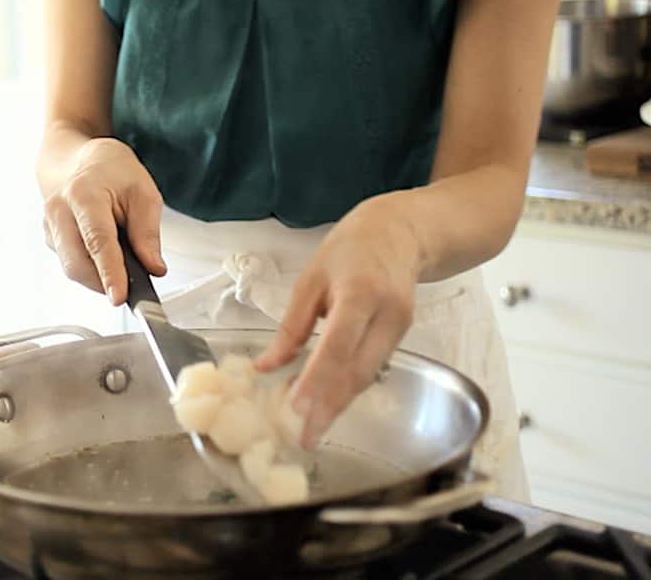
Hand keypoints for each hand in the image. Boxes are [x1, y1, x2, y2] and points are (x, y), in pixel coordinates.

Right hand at [42, 137, 166, 303]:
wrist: (81, 160)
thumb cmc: (113, 172)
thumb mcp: (143, 193)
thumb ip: (147, 233)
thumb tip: (153, 268)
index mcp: (84, 194)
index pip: (97, 241)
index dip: (109, 273)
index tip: (119, 297)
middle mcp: (59, 210)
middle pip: (76, 263)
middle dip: (103, 282)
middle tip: (129, 285)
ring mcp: (49, 225)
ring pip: (71, 268)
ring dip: (97, 276)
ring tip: (118, 260)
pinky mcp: (49, 238)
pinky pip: (69, 264)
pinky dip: (90, 268)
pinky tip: (102, 254)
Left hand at [254, 195, 421, 448]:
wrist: (403, 232)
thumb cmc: (351, 250)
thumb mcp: (311, 279)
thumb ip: (291, 325)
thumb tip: (265, 367)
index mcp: (359, 293)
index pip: (337, 344)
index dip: (317, 378)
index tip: (296, 407)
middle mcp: (386, 314)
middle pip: (357, 370)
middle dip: (330, 407)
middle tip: (304, 438)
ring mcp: (400, 327)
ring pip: (367, 375)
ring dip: (339, 405)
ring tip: (311, 431)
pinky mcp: (403, 336)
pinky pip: (373, 367)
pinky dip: (350, 388)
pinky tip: (329, 404)